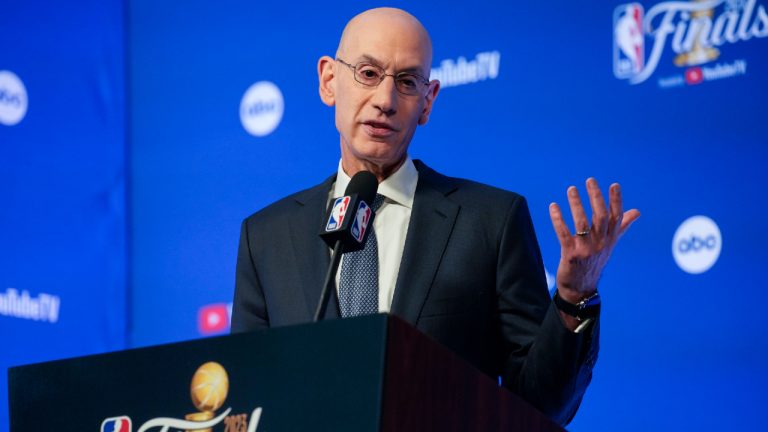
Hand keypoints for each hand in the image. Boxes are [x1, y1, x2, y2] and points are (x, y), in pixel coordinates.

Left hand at [549, 178, 639, 304]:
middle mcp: (600, 244)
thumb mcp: (610, 245)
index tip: (614, 184)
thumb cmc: (595, 262)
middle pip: (600, 217)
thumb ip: (621, 226)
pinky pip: (563, 233)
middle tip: (590, 180)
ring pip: (582, 223)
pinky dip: (558, 218)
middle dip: (596, 197)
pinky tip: (553, 206)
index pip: (616, 217)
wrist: (581, 288)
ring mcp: (586, 250)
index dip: (616, 200)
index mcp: (610, 239)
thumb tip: (637, 211)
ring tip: (571, 189)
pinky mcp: (571, 254)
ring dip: (576, 204)